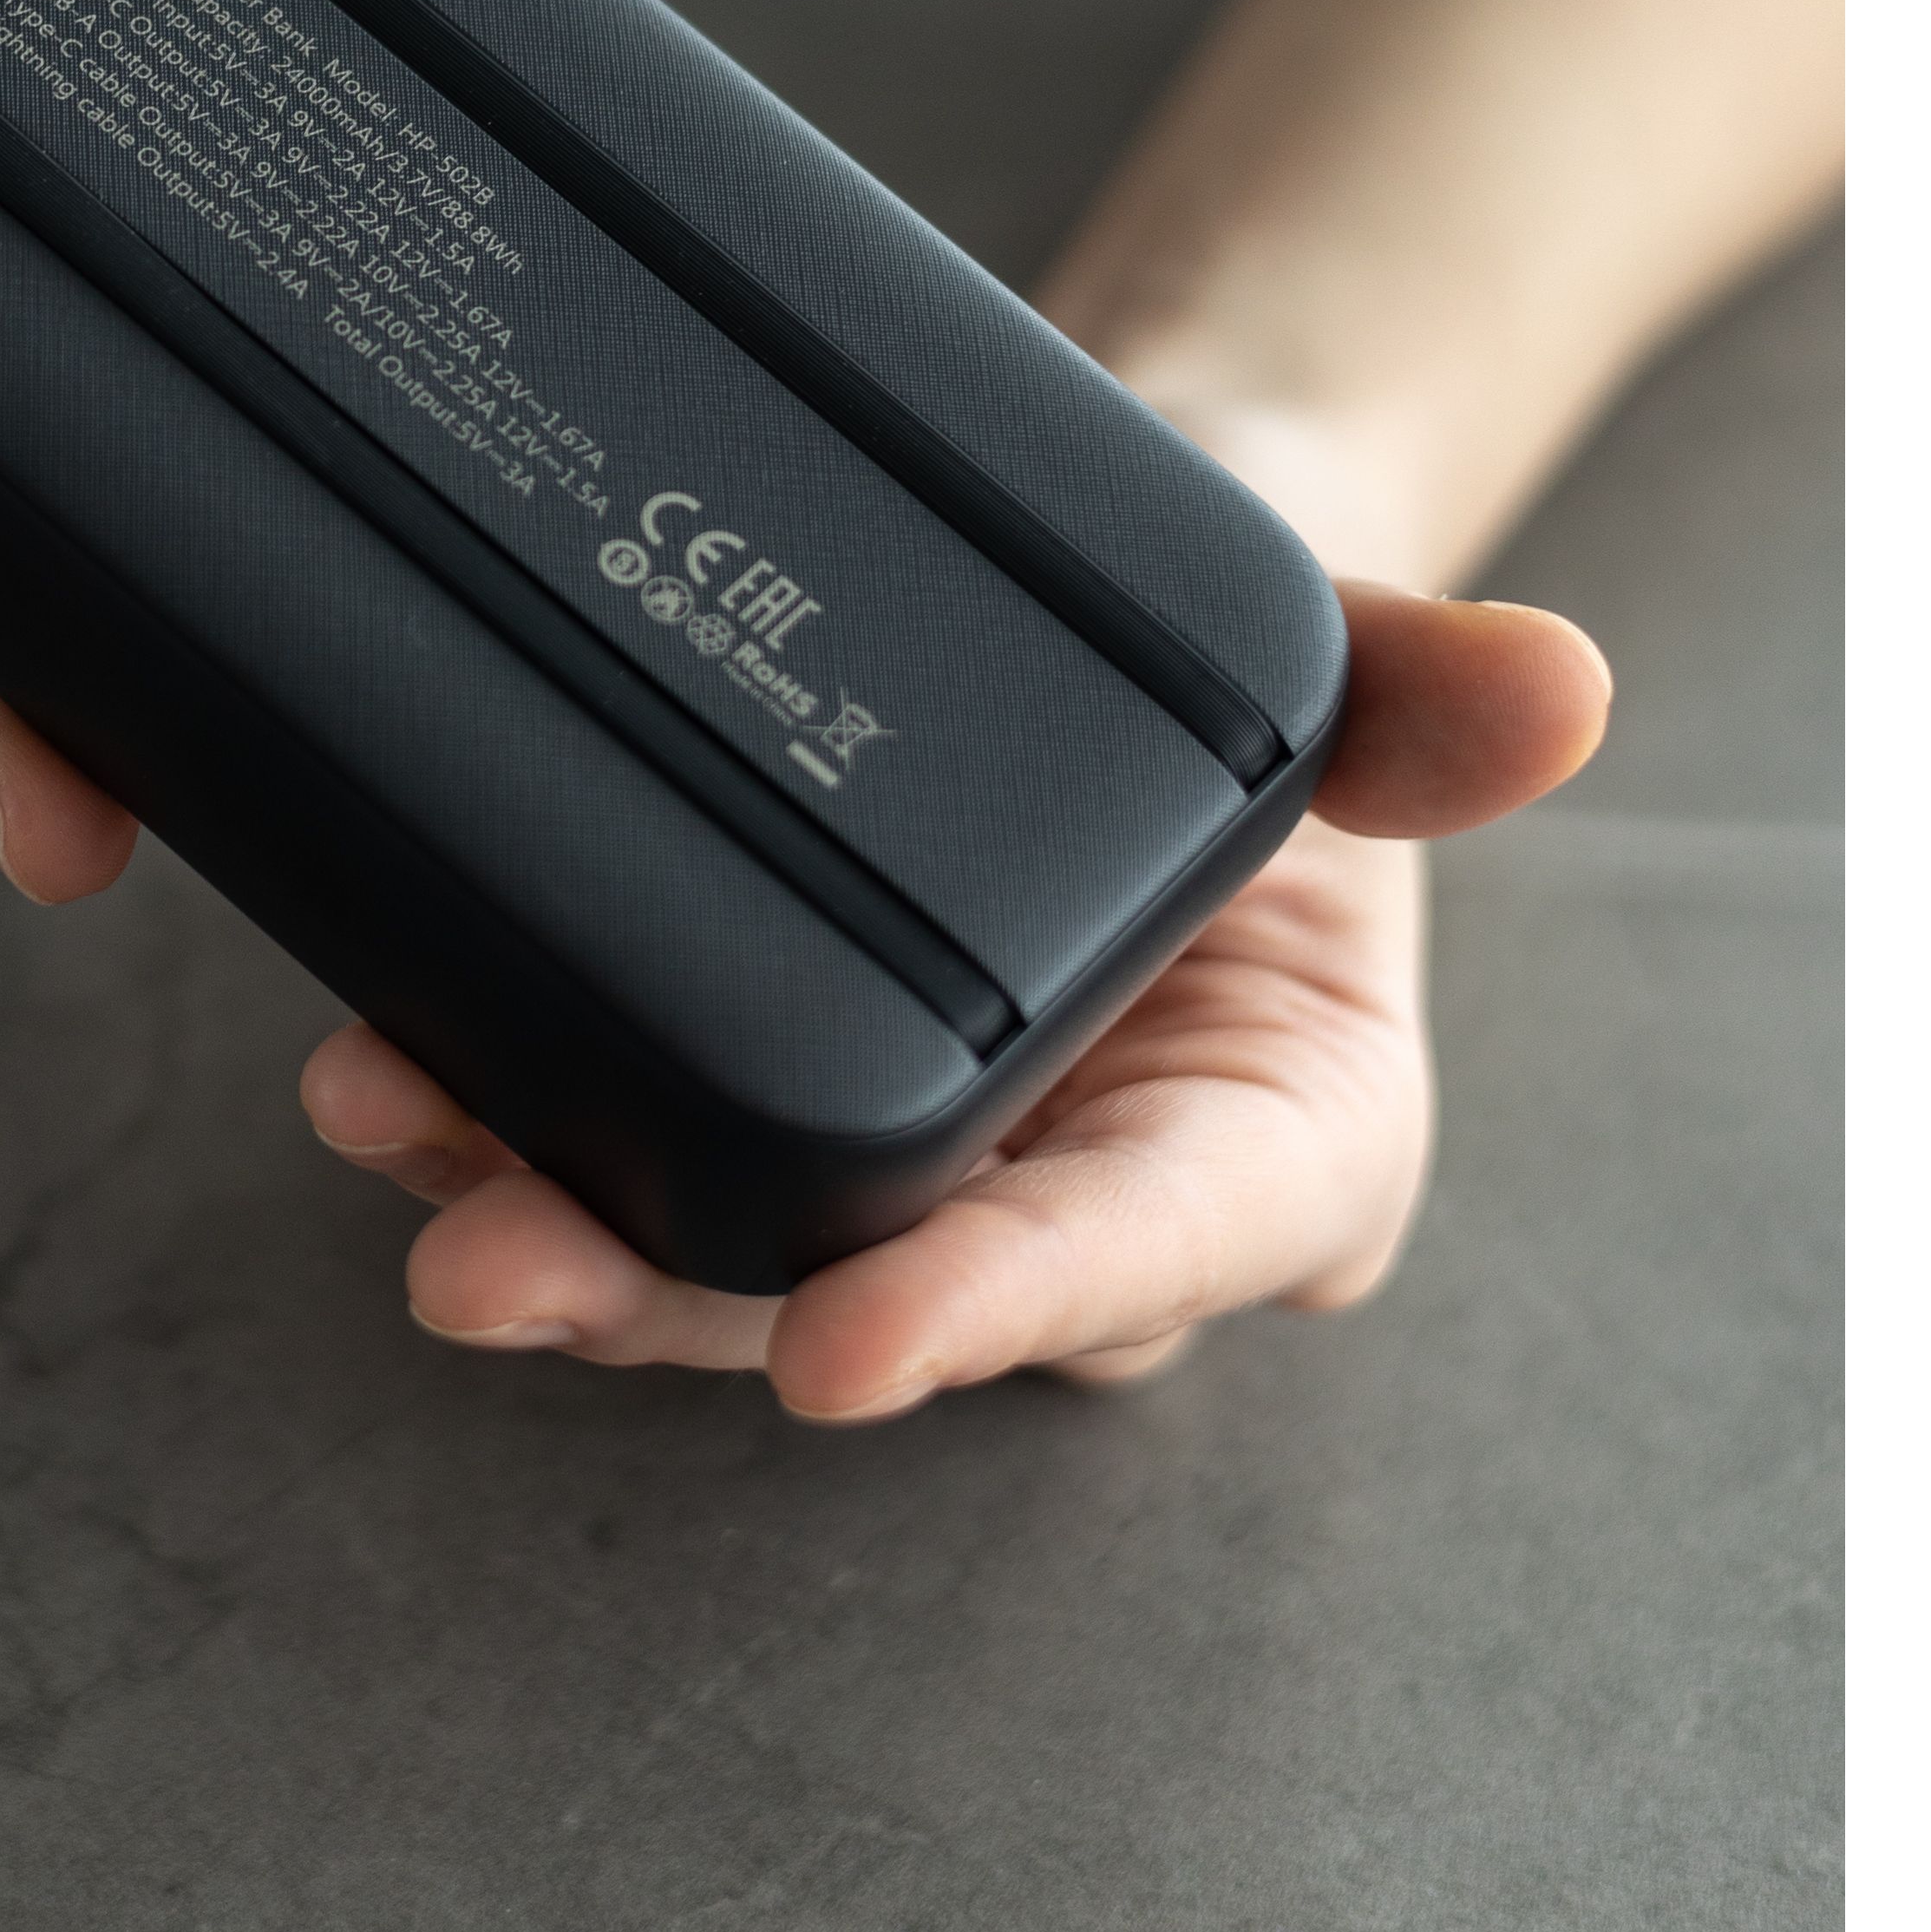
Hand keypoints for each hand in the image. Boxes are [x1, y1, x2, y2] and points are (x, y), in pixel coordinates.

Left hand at [298, 571, 1607, 1418]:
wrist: (1118, 580)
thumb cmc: (1241, 647)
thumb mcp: (1336, 662)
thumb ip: (1425, 702)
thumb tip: (1555, 690)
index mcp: (1269, 1146)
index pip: (1136, 1257)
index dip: (993, 1314)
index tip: (840, 1351)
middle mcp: (1070, 1198)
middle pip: (867, 1293)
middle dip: (666, 1299)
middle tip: (487, 1261)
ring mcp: (909, 1168)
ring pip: (713, 1249)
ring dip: (543, 1207)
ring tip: (383, 1119)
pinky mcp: (765, 1096)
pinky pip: (631, 1137)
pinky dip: (503, 1108)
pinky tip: (375, 1060)